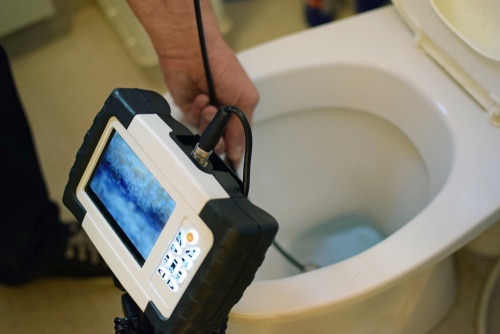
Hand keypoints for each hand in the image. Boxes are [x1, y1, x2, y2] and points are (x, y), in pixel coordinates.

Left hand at [127, 0, 257, 165]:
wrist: (192, 52)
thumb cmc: (222, 66)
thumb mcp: (245, 99)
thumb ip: (242, 128)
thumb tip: (238, 151)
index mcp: (239, 110)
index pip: (238, 139)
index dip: (234, 150)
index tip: (231, 159)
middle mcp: (223, 113)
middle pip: (221, 142)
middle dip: (219, 138)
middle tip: (218, 128)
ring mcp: (205, 112)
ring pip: (205, 135)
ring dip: (207, 122)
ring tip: (210, 106)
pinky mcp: (189, 109)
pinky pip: (191, 123)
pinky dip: (196, 112)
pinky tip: (200, 99)